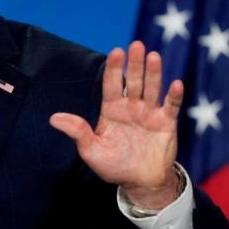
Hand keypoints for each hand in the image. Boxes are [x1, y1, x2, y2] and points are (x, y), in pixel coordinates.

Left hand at [49, 41, 183, 209]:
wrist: (140, 183)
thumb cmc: (113, 165)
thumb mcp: (91, 150)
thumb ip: (78, 132)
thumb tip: (53, 118)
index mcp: (112, 110)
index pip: (111, 84)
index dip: (113, 68)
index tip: (116, 52)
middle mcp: (131, 107)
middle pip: (132, 81)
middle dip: (134, 64)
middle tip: (136, 45)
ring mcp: (149, 113)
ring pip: (152, 88)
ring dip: (153, 73)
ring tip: (153, 56)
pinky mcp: (166, 123)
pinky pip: (171, 106)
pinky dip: (174, 96)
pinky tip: (176, 84)